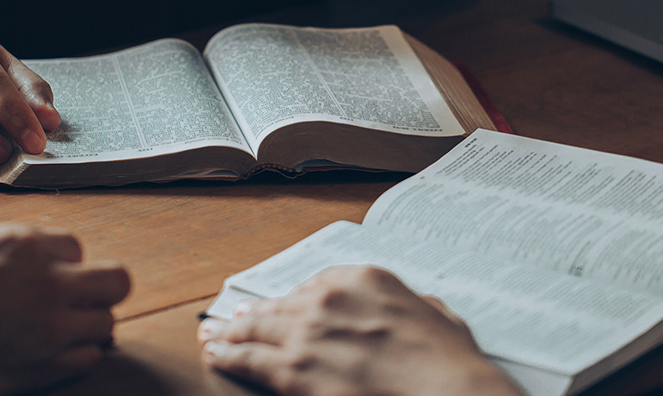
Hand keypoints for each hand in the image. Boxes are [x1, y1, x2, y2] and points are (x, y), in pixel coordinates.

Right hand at [0, 224, 130, 395]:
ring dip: (87, 326)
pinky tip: (50, 356)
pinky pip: (90, 356)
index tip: (47, 278)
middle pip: (116, 278)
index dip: (63, 265)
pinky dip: (76, 357)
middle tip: (80, 302)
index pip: (75, 246)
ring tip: (60, 333)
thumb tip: (29, 259)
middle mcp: (45, 279)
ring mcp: (50, 323)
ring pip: (106, 320)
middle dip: (101, 289)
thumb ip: (6, 253)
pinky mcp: (47, 365)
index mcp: (21, 243)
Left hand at [197, 266, 520, 395]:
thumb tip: (414, 310)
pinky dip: (228, 356)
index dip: (291, 300)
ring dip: (229, 333)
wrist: (449, 392)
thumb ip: (413, 306)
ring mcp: (309, 333)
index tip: (278, 306)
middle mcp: (329, 298)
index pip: (314, 286)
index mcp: (363, 278)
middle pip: (280, 305)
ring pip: (257, 329)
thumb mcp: (437, 316)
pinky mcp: (296, 370)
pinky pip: (250, 359)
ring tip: (212, 336)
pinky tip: (216, 355)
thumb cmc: (450, 362)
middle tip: (230, 319)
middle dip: (252, 314)